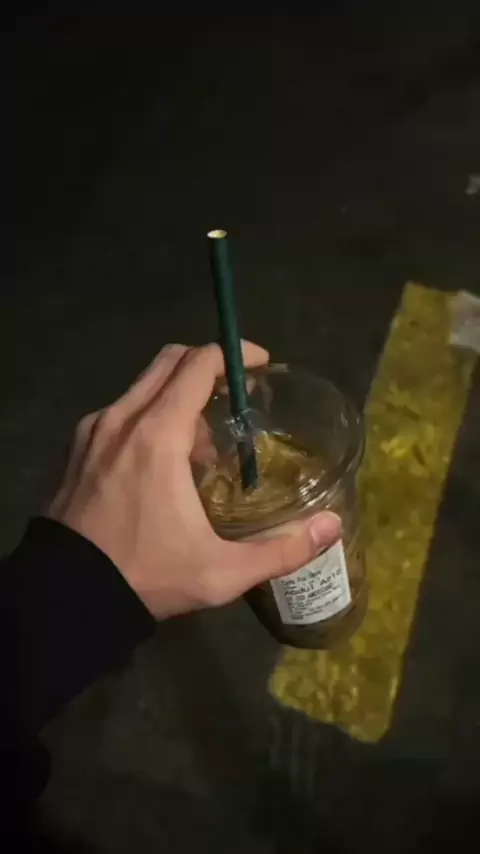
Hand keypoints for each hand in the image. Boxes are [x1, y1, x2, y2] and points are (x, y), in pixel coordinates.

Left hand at [48, 343, 340, 619]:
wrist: (67, 597)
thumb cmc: (147, 576)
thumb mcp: (221, 572)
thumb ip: (282, 549)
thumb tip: (332, 526)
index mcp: (157, 435)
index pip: (198, 364)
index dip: (234, 355)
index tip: (260, 365)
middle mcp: (122, 418)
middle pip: (169, 361)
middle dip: (207, 367)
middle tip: (237, 397)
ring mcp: (94, 430)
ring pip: (143, 386)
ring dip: (179, 397)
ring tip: (203, 447)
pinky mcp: (78, 447)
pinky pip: (122, 410)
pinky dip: (150, 416)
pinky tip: (164, 463)